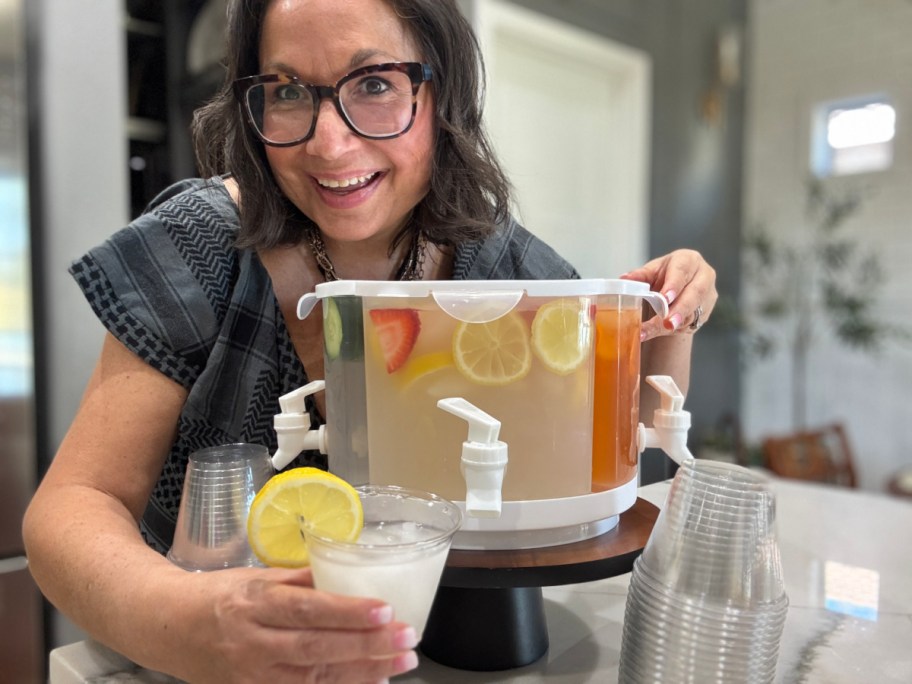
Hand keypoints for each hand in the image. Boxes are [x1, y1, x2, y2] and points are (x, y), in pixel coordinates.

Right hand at [175, 566, 418, 683]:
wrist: (169, 628)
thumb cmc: (220, 595)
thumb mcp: (257, 576)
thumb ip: (302, 579)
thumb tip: (349, 573)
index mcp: (254, 602)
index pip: (307, 609)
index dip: (348, 612)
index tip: (385, 609)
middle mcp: (253, 643)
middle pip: (317, 648)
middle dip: (367, 645)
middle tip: (408, 638)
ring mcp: (252, 676)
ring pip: (315, 678)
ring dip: (363, 672)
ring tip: (401, 662)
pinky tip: (372, 683)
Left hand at [621, 249, 717, 341]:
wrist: (678, 288)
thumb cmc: (665, 275)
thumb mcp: (653, 272)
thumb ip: (641, 275)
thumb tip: (624, 279)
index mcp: (688, 260)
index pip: (682, 271)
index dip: (674, 285)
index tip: (665, 298)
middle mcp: (703, 276)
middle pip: (695, 293)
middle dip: (680, 309)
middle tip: (668, 322)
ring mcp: (707, 295)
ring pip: (695, 310)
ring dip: (679, 321)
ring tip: (666, 329)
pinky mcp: (705, 312)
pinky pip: (693, 322)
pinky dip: (677, 328)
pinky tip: (666, 331)